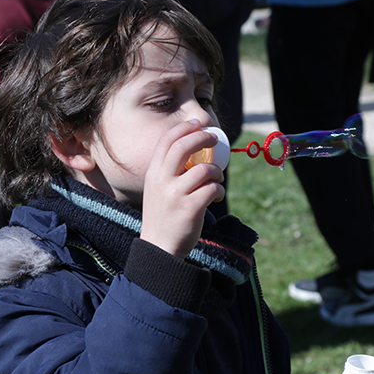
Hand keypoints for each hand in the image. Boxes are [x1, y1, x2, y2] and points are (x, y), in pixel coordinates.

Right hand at [140, 120, 224, 258]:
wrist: (160, 248)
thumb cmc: (163, 217)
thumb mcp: (158, 190)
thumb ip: (170, 172)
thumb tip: (196, 152)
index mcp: (153, 174)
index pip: (167, 141)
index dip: (184, 128)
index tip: (198, 125)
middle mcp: (162, 181)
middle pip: (184, 146)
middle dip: (203, 138)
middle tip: (214, 140)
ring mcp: (175, 194)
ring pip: (205, 169)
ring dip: (217, 173)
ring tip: (217, 182)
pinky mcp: (190, 208)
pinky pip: (213, 190)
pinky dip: (219, 192)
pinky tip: (216, 198)